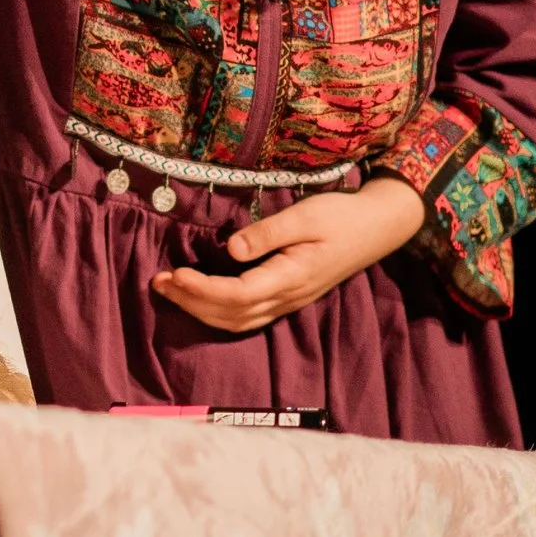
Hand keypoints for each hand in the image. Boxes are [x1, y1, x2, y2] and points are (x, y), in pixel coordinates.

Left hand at [152, 178, 425, 333]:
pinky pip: (248, 316)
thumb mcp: (304, 216)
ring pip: (238, 320)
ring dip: (200, 309)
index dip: (203, 289)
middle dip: (191, 302)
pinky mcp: (288, 297)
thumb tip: (231, 248)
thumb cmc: (340, 216)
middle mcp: (289, 297)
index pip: (237, 295)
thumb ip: (268, 233)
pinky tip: (199, 297)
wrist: (378, 227)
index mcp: (291, 278)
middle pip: (232, 314)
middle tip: (158, 282)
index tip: (175, 273)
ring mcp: (289, 301)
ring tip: (169, 289)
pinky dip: (218, 311)